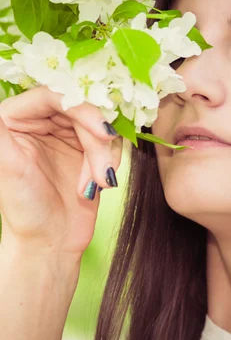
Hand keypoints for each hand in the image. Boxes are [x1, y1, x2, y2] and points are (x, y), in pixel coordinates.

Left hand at [0, 86, 123, 260]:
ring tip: (98, 184)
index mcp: (15, 119)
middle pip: (82, 110)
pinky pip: (111, 142)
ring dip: (104, 156)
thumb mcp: (10, 168)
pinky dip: (111, 162)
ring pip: (100, 126)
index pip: (52, 96)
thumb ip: (0, 132)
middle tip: (103, 170)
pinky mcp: (89, 149)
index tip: (103, 133)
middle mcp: (41, 122)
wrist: (53, 243)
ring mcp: (67, 134)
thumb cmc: (26, 211)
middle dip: (97, 141)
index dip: (82, 109)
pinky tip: (99, 185)